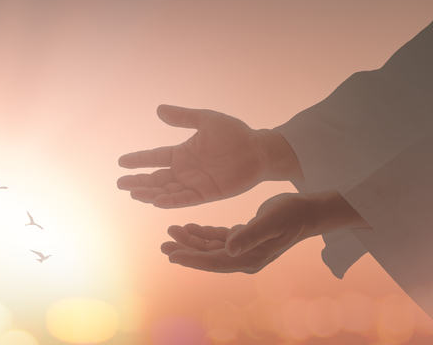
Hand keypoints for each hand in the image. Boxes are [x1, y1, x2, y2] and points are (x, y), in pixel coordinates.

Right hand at [117, 105, 301, 207]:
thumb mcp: (207, 120)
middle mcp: (184, 170)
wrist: (259, 151)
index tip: (121, 162)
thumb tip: (158, 109)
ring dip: (150, 193)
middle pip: (155, 178)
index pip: (155, 157)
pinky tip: (156, 201)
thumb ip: (183, 117)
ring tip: (133, 194)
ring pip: (166, 191)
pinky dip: (170, 201)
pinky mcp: (206, 194)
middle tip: (120, 183)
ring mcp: (194, 183)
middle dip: (138, 181)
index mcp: (182, 153)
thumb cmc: (235, 134)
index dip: (138, 160)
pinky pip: (184, 199)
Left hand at [160, 192, 366, 273]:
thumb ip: (249, 235)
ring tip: (171, 230)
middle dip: (185, 251)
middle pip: (208, 257)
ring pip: (210, 248)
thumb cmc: (292, 215)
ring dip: (191, 240)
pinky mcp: (243, 238)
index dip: (192, 259)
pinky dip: (202, 234)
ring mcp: (243, 249)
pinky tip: (189, 226)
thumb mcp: (270, 222)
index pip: (214, 262)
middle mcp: (244, 258)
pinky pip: (217, 239)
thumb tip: (228, 250)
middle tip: (163, 244)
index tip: (171, 255)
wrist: (308, 211)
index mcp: (249, 259)